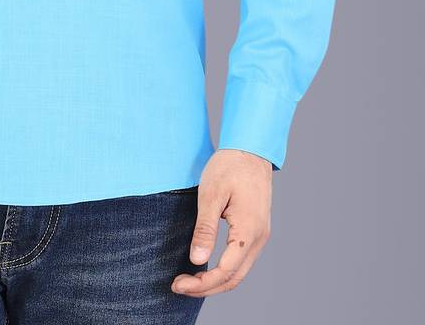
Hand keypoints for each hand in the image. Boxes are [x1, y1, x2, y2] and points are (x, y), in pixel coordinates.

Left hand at [171, 148, 271, 297]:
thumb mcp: (210, 195)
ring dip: (215, 282)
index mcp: (248, 230)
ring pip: (239, 272)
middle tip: (179, 287)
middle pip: (234, 278)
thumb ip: (205, 229)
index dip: (201, 283)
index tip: (178, 284)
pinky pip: (241, 259)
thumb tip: (197, 260)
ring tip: (189, 280)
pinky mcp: (256, 230)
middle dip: (206, 288)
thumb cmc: (229, 167)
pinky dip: (224, 270)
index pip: (226, 271)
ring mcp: (260, 235)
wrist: (250, 149)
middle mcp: (259, 238)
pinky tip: (206, 267)